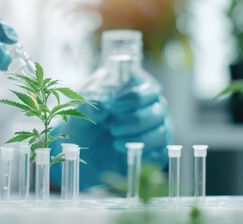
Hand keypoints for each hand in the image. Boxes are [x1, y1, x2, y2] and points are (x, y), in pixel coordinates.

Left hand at [50, 72, 171, 189]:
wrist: (83, 147)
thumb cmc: (85, 120)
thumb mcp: (80, 110)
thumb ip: (89, 105)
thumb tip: (103, 108)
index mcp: (137, 90)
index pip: (150, 88)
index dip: (135, 97)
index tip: (114, 104)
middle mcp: (151, 107)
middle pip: (159, 110)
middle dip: (135, 120)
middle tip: (112, 128)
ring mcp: (156, 128)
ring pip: (162, 132)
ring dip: (138, 138)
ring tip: (115, 142)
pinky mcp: (156, 149)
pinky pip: (160, 152)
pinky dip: (143, 153)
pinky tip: (123, 152)